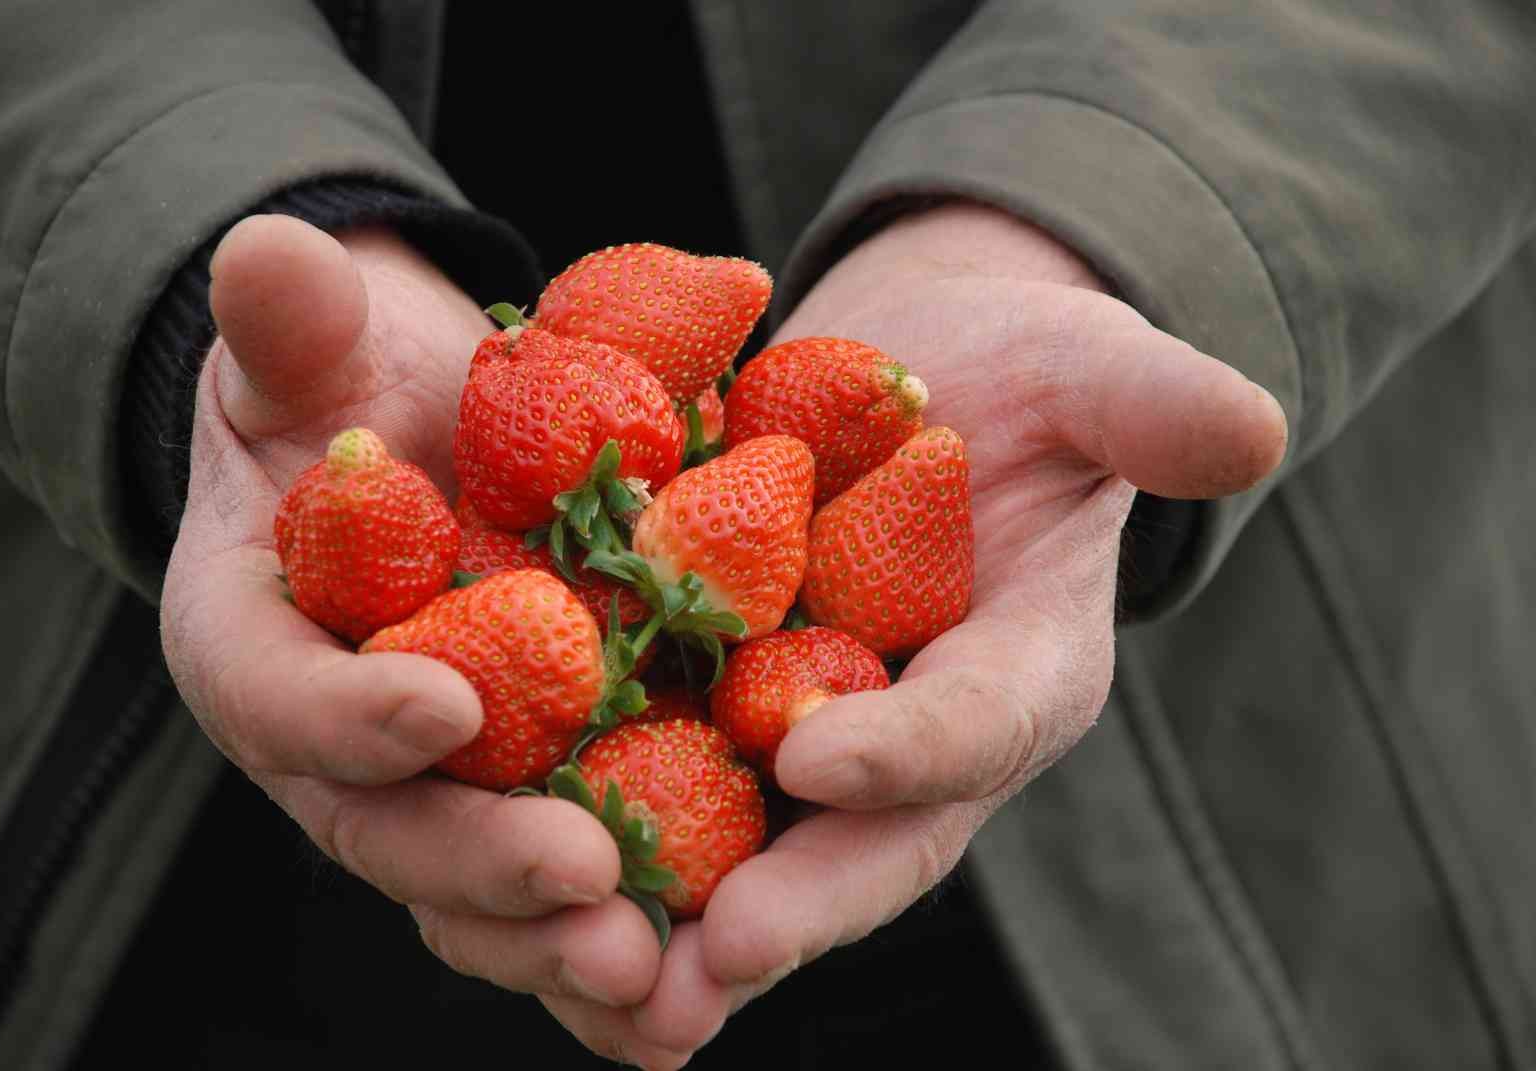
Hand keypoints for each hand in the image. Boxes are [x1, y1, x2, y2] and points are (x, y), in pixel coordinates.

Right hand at [158, 215, 661, 1010]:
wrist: (416, 438)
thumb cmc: (347, 393)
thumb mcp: (309, 347)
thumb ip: (289, 322)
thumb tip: (270, 251)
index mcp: (261, 642)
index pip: (278, 693)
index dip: (348, 713)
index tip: (444, 708)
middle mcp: (342, 742)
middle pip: (391, 830)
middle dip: (483, 866)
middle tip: (584, 887)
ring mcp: (439, 786)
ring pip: (482, 891)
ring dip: (564, 946)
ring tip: (656, 983)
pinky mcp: (532, 792)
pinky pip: (568, 882)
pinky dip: (622, 942)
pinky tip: (697, 997)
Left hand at [540, 202, 1287, 1066]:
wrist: (916, 372)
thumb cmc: (1019, 373)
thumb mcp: (1087, 371)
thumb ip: (1152, 406)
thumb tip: (1253, 425)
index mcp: (1017, 671)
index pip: (977, 728)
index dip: (912, 753)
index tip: (825, 761)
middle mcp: (909, 735)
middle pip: (856, 839)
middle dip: (787, 906)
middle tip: (702, 973)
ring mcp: (808, 734)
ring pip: (745, 848)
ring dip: (666, 919)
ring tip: (585, 977)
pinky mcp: (711, 706)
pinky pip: (650, 780)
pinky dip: (586, 829)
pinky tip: (499, 862)